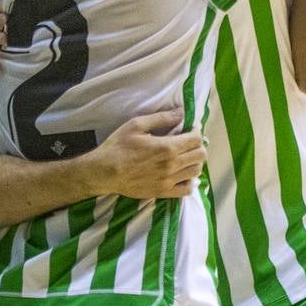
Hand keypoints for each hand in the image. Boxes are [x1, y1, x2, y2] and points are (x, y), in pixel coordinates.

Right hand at [86, 110, 204, 199]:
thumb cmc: (118, 146)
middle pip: (200, 155)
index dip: (196, 132)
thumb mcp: (136, 125)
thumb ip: (161, 118)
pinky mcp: (163, 192)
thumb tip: (181, 112)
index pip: (196, 139)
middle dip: (198, 146)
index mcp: (167, 147)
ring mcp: (169, 181)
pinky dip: (189, 181)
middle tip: (187, 142)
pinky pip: (187, 189)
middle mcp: (172, 165)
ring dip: (194, 162)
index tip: (189, 129)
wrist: (104, 172)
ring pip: (196, 171)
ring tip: (184, 157)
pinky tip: (181, 174)